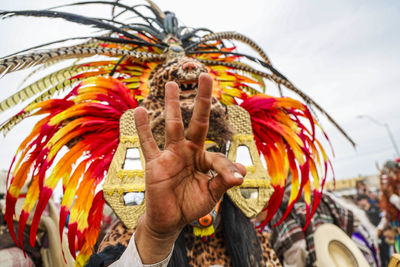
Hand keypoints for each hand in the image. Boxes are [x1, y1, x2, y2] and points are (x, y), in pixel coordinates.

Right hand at [134, 73, 244, 263]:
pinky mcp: (155, 163)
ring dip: (172, 105)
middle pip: (197, 122)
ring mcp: (171, 155)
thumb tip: (242, 173)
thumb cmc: (191, 205)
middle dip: (202, 100)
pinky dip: (143, 128)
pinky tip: (140, 111)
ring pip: (173, 126)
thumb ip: (223, 182)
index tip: (235, 180)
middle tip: (205, 76)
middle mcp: (188, 151)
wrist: (170, 220)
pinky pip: (148, 143)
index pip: (218, 157)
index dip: (227, 169)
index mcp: (204, 159)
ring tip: (172, 83)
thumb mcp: (211, 195)